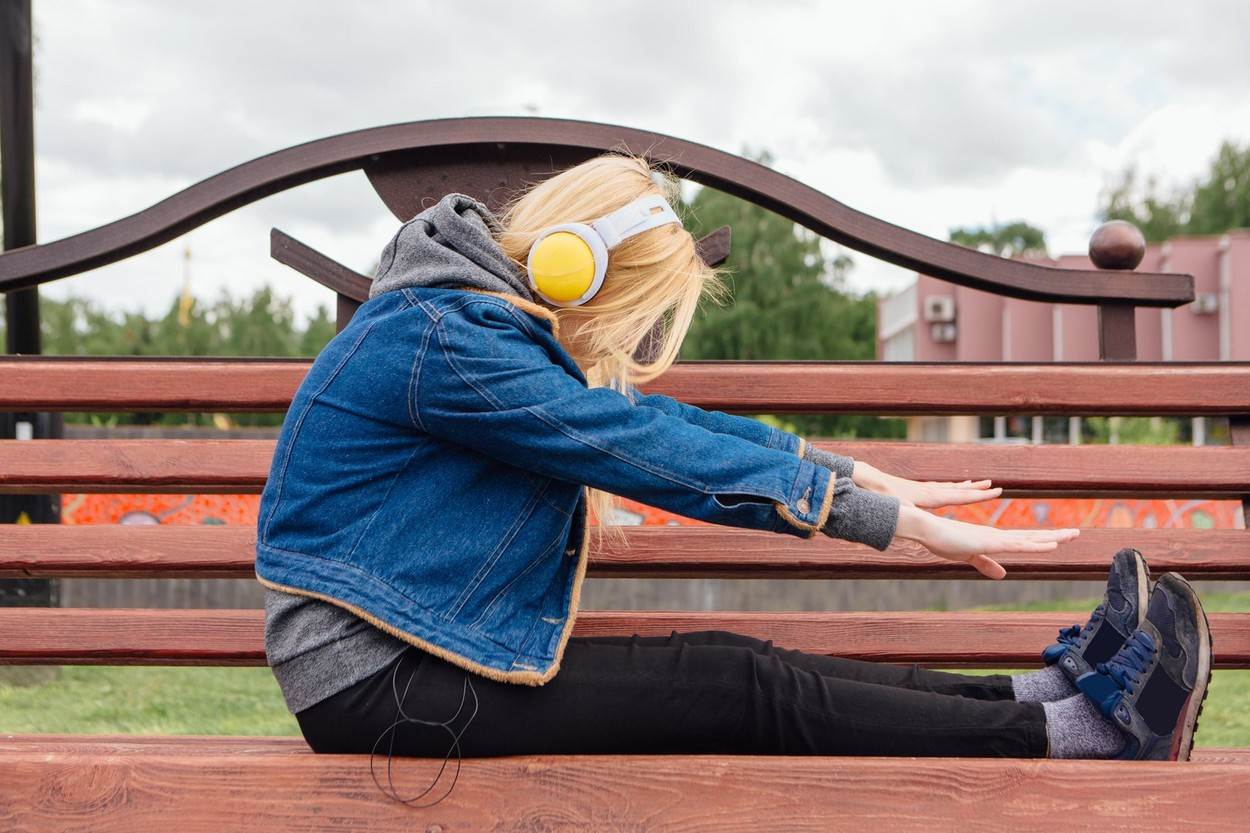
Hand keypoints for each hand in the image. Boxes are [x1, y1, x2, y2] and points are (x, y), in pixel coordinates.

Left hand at [853, 461, 1001, 508]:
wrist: (869, 479)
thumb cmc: (881, 495)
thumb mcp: (896, 508)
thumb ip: (909, 514)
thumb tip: (915, 519)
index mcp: (929, 496)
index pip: (959, 495)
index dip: (977, 495)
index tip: (995, 490)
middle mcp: (929, 490)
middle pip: (958, 490)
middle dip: (976, 490)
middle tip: (994, 486)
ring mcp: (923, 489)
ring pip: (949, 487)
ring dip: (964, 487)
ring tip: (978, 484)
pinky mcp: (916, 490)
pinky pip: (938, 488)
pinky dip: (949, 488)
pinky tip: (952, 488)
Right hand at [895, 505, 1079, 579]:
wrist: (928, 530)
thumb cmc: (944, 540)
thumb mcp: (969, 557)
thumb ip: (986, 565)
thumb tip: (1003, 575)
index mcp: (994, 539)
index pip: (1024, 539)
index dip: (1042, 538)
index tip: (1061, 537)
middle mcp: (999, 536)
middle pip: (1032, 536)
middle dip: (1055, 535)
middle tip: (1076, 533)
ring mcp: (995, 538)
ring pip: (1029, 539)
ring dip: (1051, 537)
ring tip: (1071, 535)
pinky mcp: (989, 542)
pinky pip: (1017, 545)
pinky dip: (1035, 545)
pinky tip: (1050, 545)